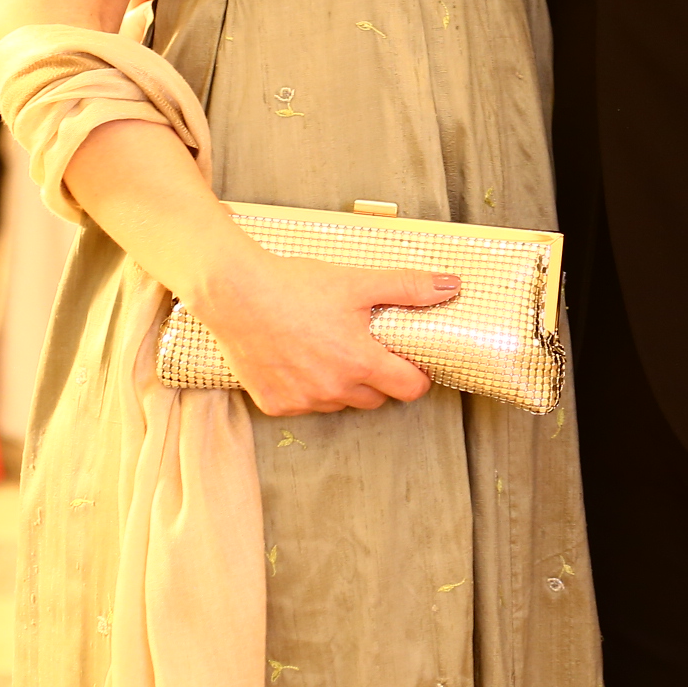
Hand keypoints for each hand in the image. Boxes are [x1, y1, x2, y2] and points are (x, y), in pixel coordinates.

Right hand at [191, 247, 455, 416]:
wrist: (236, 294)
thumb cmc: (297, 286)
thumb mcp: (359, 282)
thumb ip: (409, 288)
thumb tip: (451, 286)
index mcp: (359, 363)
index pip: (409, 389)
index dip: (416, 375)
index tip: (410, 361)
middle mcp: (333, 390)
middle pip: (376, 398)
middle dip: (379, 377)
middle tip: (365, 346)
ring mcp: (303, 401)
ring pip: (340, 403)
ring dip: (344, 384)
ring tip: (329, 347)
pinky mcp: (275, 405)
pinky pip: (306, 405)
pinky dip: (309, 388)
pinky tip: (299, 358)